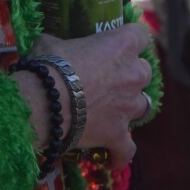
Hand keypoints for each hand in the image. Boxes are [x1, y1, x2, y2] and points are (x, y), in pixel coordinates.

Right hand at [32, 24, 151, 169]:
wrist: (45, 101)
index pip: (141, 35)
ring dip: (130, 106)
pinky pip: (128, 149)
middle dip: (131, 73)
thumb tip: (53, 46)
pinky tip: (110, 154)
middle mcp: (132, 74)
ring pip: (144, 105)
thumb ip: (63, 42)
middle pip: (145, 71)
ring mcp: (129, 106)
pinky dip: (120, 152)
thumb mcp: (52, 42)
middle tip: (109, 77)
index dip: (131, 38)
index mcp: (121, 45)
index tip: (120, 42)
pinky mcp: (119, 134)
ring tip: (112, 109)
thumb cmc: (49, 64)